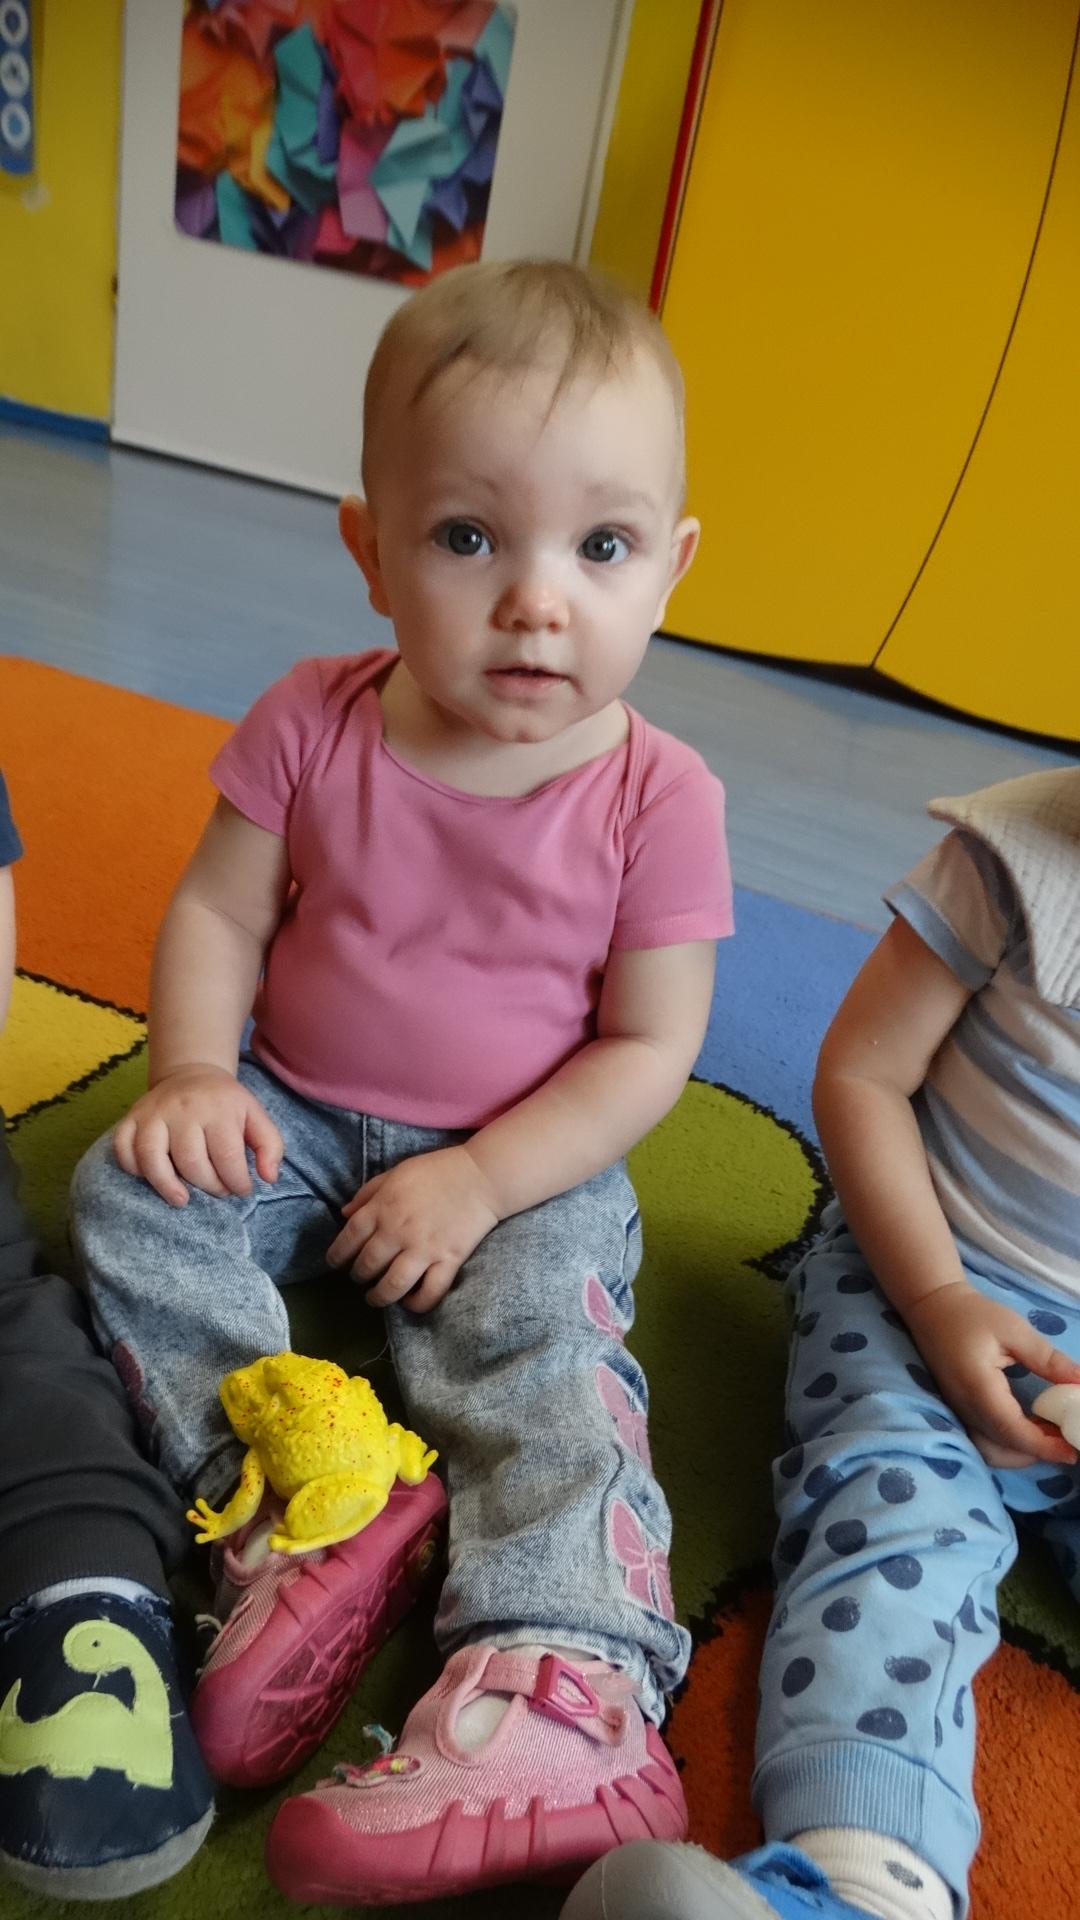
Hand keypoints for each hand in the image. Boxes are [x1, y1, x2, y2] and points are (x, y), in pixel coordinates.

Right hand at [112, 1065, 282, 1206]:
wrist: (191, 1073)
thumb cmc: (226, 1103)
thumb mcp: (256, 1116)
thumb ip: (270, 1146)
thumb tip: (269, 1178)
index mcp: (218, 1109)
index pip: (227, 1154)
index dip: (236, 1181)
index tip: (241, 1190)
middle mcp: (183, 1109)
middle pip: (190, 1160)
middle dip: (208, 1185)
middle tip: (217, 1191)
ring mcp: (153, 1112)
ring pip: (151, 1154)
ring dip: (165, 1184)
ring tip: (181, 1199)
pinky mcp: (132, 1117)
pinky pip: (123, 1146)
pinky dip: (131, 1166)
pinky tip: (149, 1177)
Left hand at [327, 1145, 499, 1312]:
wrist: (482, 1176)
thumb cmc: (437, 1171)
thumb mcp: (396, 1172)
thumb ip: (368, 1193)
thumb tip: (344, 1215)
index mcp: (382, 1207)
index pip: (348, 1238)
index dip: (337, 1255)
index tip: (335, 1263)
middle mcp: (398, 1231)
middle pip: (367, 1265)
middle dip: (357, 1276)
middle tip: (359, 1278)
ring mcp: (424, 1249)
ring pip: (392, 1285)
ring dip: (379, 1297)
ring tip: (376, 1298)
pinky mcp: (449, 1260)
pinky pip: (429, 1292)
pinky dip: (416, 1303)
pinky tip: (409, 1302)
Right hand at [905, 1283, 1079, 1466]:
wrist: (931, 1307)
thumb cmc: (971, 1314)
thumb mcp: (1014, 1330)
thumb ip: (1047, 1359)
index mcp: (978, 1388)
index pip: (1012, 1431)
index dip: (1044, 1446)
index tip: (1072, 1450)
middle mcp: (965, 1407)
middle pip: (1003, 1449)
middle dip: (1038, 1453)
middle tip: (1067, 1441)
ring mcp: (959, 1412)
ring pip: (992, 1451)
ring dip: (1023, 1452)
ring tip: (1051, 1434)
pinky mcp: (959, 1411)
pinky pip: (985, 1441)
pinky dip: (1010, 1444)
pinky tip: (1031, 1426)